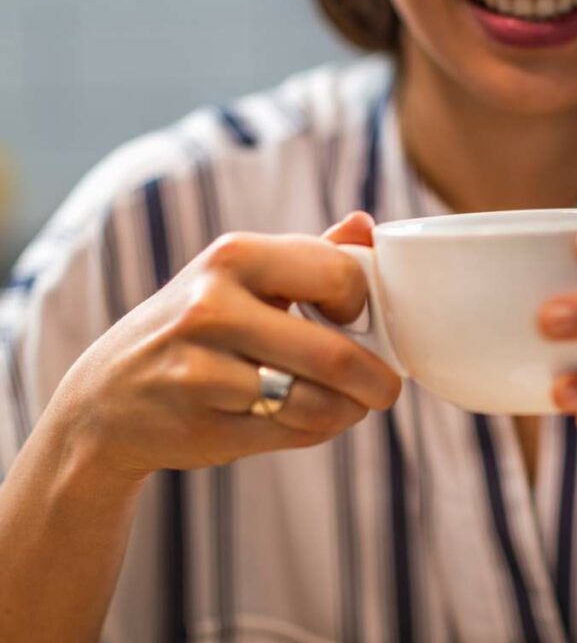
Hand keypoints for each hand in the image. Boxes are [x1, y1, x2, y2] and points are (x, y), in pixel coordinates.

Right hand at [48, 211, 401, 483]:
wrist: (109, 395)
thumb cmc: (198, 325)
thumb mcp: (241, 275)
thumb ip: (309, 253)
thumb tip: (366, 224)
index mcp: (234, 256)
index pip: (340, 275)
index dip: (365, 303)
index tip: (360, 320)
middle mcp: (213, 308)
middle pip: (335, 355)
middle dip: (377, 378)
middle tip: (385, 386)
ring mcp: (202, 372)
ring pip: (318, 403)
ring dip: (351, 409)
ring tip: (351, 403)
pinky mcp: (204, 426)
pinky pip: (294, 434)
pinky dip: (318, 430)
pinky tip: (311, 418)